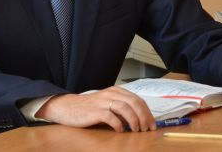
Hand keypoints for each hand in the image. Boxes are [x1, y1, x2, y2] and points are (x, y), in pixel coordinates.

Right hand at [35, 85, 156, 131]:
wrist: (69, 107)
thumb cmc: (90, 108)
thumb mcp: (108, 104)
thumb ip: (122, 108)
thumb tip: (139, 119)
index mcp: (116, 91)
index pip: (137, 99)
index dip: (147, 112)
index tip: (152, 123)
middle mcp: (111, 94)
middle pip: (134, 102)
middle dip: (144, 116)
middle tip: (147, 128)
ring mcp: (103, 102)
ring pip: (125, 108)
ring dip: (134, 120)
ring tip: (136, 130)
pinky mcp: (95, 111)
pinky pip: (111, 117)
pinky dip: (118, 124)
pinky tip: (120, 130)